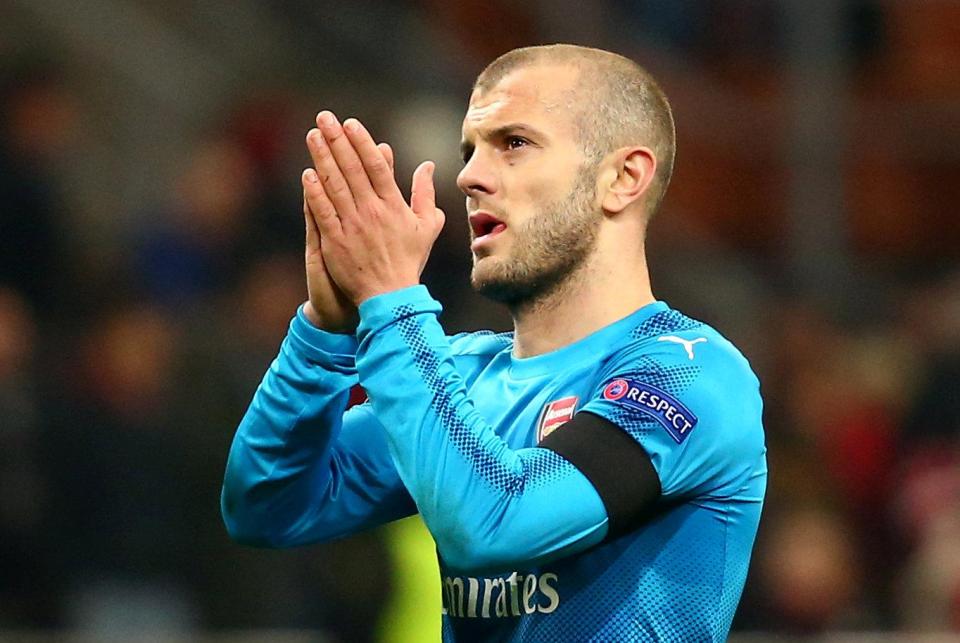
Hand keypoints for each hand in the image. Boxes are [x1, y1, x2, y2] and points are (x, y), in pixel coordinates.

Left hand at [304, 111, 444, 305]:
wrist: (391, 296)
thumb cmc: (409, 260)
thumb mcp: (427, 226)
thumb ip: (425, 194)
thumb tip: (427, 166)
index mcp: (393, 206)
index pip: (376, 166)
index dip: (362, 143)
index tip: (351, 124)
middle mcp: (372, 212)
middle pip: (352, 169)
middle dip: (337, 141)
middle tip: (324, 118)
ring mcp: (352, 226)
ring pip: (334, 185)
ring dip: (323, 158)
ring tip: (313, 136)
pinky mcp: (335, 241)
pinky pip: (323, 212)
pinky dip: (315, 193)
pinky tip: (307, 174)